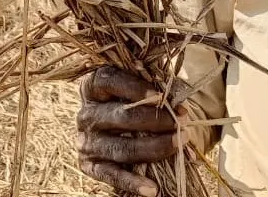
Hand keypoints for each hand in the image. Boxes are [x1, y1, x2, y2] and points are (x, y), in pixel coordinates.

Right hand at [76, 66, 180, 196]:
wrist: (120, 130)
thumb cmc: (134, 103)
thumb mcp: (138, 91)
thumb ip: (154, 93)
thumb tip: (180, 109)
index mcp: (93, 88)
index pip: (110, 82)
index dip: (135, 88)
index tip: (161, 95)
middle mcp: (86, 115)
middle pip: (120, 117)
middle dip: (155, 120)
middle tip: (181, 123)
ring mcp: (87, 142)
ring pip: (121, 148)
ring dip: (153, 147)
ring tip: (177, 144)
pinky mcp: (89, 165)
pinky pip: (111, 175)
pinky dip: (132, 182)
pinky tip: (153, 189)